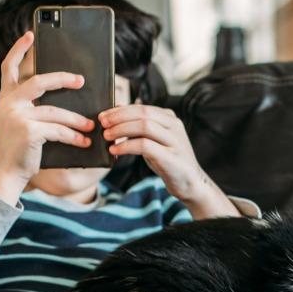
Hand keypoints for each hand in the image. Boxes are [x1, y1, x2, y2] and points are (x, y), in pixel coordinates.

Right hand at [0, 32, 95, 199]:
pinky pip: (58, 130)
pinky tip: (84, 141)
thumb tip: (67, 92)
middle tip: (81, 80)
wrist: (9, 172)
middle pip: (40, 81)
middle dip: (63, 79)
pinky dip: (74, 137)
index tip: (30, 34)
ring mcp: (17, 116)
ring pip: (56, 111)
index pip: (9, 66)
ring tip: (92, 126)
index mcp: (6, 97)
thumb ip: (34, 106)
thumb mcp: (23, 121)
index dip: (18, 49)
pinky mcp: (29, 131)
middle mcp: (9, 103)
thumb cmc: (21, 146)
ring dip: (77, 120)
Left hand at [100, 104, 237, 218]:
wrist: (190, 183)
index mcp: (170, 118)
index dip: (120, 110)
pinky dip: (127, 146)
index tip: (103, 116)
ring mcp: (175, 141)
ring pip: (144, 126)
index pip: (142, 107)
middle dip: (119, 117)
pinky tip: (115, 151)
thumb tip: (116, 109)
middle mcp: (174, 126)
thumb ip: (140, 126)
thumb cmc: (168, 161)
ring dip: (121, 130)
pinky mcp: (171, 157)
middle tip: (102, 124)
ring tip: (107, 137)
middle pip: (143, 113)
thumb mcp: (154, 140)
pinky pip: (145, 146)